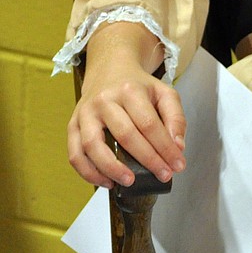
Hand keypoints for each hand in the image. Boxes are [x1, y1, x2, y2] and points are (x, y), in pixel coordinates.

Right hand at [66, 22, 186, 187]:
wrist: (109, 70)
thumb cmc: (138, 87)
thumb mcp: (164, 93)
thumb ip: (175, 118)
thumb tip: (177, 147)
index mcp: (129, 90)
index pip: (149, 124)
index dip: (165, 148)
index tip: (177, 165)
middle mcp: (104, 100)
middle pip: (125, 135)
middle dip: (147, 160)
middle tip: (163, 176)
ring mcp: (85, 113)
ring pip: (92, 145)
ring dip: (111, 168)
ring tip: (130, 182)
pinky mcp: (73, 126)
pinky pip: (75, 154)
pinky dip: (88, 172)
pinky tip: (107, 182)